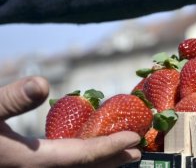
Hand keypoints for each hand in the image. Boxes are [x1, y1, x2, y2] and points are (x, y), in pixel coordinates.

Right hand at [0, 76, 141, 167]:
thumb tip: (42, 84)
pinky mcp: (23, 166)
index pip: (82, 155)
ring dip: (97, 162)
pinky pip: (61, 166)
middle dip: (111, 160)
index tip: (133, 138)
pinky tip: (82, 150)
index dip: (110, 147)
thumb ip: (11, 99)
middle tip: (137, 152)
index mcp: (30, 160)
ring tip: (119, 155)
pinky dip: (79, 160)